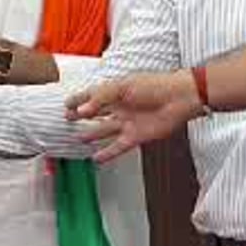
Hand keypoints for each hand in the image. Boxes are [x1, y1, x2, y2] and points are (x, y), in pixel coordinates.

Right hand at [65, 70, 203, 164]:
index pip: (92, 94)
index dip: (79, 99)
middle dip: (82, 115)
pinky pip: (118, 147)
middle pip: (96, 112)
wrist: (178, 99)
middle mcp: (120, 107)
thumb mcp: (122, 86)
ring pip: (104, 130)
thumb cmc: (155, 86)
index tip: (67, 103)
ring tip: (80, 137)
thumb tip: (83, 110)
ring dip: (92, 134)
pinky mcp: (136, 136)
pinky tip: (97, 159)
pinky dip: (107, 153)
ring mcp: (127, 122)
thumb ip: (101, 98)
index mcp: (116, 91)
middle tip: (69, 118)